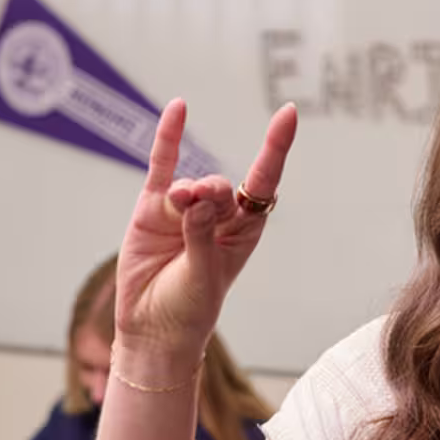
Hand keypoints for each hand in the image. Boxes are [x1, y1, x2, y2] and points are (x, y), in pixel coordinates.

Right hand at [114, 100, 298, 375]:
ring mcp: (183, 211)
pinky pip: (162, 166)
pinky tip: (178, 108)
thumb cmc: (189, 310)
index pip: (263, 183)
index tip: (287, 114)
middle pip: (223, 187)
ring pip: (191, 184)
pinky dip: (169, 138)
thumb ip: (202, 235)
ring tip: (181, 203)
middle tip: (198, 201)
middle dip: (213, 190)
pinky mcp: (152, 210)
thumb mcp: (204, 276)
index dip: (276, 148)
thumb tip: (198, 195)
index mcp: (243, 233)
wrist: (152, 331)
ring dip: (188, 191)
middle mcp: (217, 217)